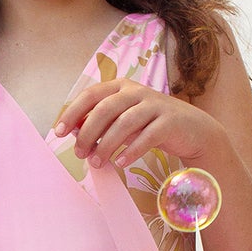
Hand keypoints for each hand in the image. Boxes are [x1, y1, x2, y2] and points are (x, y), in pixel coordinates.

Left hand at [55, 78, 222, 171]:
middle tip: (79, 153)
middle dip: (87, 132)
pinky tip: (120, 162)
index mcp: (122, 87)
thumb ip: (100, 122)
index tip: (58, 132)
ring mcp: (155, 105)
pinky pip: (147, 137)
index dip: (73, 112)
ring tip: (97, 163)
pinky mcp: (170, 122)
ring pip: (124, 123)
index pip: (91, 95)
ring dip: (106, 145)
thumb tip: (72, 131)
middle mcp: (137, 91)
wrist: (193, 130)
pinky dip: (131, 150)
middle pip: (105, 109)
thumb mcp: (123, 121)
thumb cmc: (151, 126)